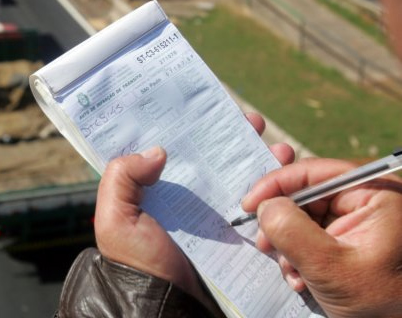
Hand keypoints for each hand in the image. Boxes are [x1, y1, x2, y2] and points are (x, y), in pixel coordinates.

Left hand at [94, 112, 294, 304]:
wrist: (166, 306)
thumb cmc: (138, 262)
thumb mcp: (116, 218)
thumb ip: (122, 178)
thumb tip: (159, 150)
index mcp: (155, 188)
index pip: (174, 147)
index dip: (191, 124)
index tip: (211, 103)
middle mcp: (186, 196)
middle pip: (212, 155)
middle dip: (235, 133)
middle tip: (253, 120)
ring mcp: (213, 213)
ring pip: (239, 174)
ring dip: (260, 156)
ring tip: (277, 147)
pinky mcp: (234, 231)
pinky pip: (256, 203)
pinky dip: (273, 186)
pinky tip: (285, 172)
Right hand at [242, 158, 401, 317]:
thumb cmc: (382, 302)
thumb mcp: (330, 267)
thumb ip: (292, 231)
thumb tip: (264, 206)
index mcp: (374, 192)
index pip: (314, 172)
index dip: (275, 185)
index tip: (248, 204)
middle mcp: (367, 199)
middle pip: (306, 195)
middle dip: (282, 222)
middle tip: (266, 244)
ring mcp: (359, 220)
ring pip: (304, 217)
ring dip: (288, 245)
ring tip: (292, 271)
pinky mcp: (350, 239)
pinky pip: (312, 235)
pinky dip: (299, 255)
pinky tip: (302, 278)